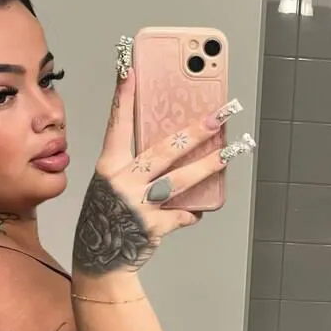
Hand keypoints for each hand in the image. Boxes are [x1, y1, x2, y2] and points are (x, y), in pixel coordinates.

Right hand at [72, 65, 251, 275]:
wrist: (99, 261)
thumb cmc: (106, 217)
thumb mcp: (110, 184)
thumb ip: (134, 166)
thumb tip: (173, 145)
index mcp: (108, 167)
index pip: (117, 124)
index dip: (123, 96)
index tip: (130, 68)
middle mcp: (121, 182)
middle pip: (164, 149)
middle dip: (196, 131)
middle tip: (220, 116)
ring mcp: (137, 205)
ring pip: (181, 179)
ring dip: (210, 165)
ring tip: (231, 151)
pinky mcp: (152, 226)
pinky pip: (182, 214)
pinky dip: (191, 212)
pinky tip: (198, 210)